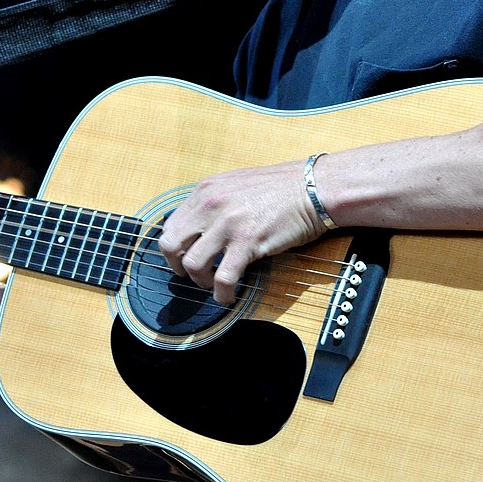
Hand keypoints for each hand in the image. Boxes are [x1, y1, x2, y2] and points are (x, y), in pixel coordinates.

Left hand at [158, 158, 325, 305]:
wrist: (312, 188)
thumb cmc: (280, 188)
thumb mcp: (236, 185)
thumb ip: (214, 202)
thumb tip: (200, 228)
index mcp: (205, 190)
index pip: (170, 225)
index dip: (175, 248)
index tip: (184, 258)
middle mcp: (210, 204)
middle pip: (170, 245)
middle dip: (177, 267)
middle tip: (192, 275)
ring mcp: (227, 223)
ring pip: (192, 264)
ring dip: (200, 281)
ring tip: (214, 284)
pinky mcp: (247, 242)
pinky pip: (222, 278)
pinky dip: (222, 294)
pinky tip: (229, 296)